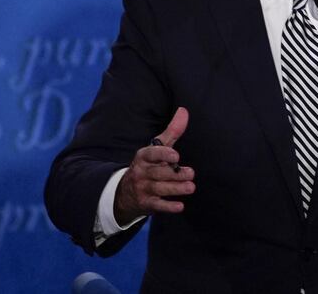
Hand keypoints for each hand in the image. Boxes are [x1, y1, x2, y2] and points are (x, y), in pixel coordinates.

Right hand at [114, 107, 195, 224]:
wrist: (125, 192)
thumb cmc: (150, 164)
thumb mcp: (157, 148)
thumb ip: (172, 131)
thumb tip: (184, 110)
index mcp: (143, 156)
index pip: (151, 154)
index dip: (163, 154)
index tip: (176, 155)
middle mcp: (141, 172)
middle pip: (158, 173)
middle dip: (174, 174)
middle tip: (191, 173)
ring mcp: (143, 188)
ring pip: (159, 189)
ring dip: (176, 189)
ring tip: (191, 187)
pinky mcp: (146, 203)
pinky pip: (157, 206)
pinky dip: (168, 207)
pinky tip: (180, 206)